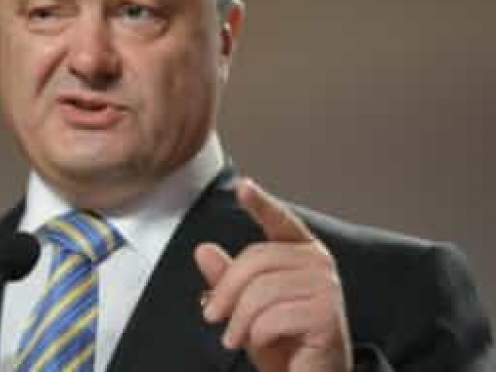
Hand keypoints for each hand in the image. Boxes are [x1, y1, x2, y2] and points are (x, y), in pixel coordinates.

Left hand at [194, 178, 352, 371]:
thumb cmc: (283, 342)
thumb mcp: (246, 307)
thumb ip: (228, 278)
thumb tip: (203, 250)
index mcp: (301, 252)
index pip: (280, 220)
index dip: (261, 203)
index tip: (244, 186)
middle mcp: (318, 262)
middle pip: (256, 259)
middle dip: (226, 291)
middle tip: (211, 316)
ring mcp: (326, 287)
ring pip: (261, 290)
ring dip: (238, 319)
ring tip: (232, 338)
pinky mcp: (326, 315)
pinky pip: (273, 315)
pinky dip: (255, 333)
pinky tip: (257, 342)